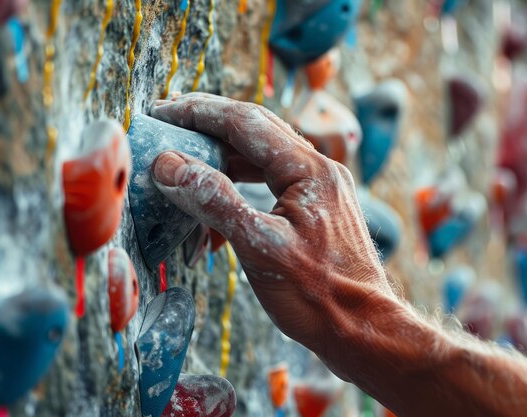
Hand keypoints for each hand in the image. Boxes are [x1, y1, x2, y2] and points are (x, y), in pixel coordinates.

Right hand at [150, 93, 393, 368]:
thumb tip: (169, 165)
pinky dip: (239, 192)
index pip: (246, 122)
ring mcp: (319, 190)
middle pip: (255, 132)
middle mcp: (318, 170)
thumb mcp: (260, 247)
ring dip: (222, 161)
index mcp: (309, 170)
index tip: (163, 109)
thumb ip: (215, 201)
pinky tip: (215, 216)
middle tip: (170, 121)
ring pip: (261, 159)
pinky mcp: (315, 211)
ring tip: (185, 164)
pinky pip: (270, 186)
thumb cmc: (319, 296)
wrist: (362, 330)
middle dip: (209, 126)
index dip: (200, 112)